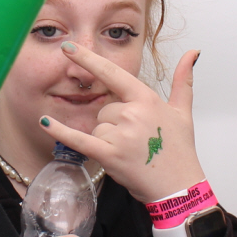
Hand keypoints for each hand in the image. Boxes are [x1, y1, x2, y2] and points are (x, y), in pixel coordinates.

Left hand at [40, 46, 205, 203]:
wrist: (179, 188)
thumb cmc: (179, 150)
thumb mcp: (183, 111)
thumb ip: (183, 80)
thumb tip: (192, 53)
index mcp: (147, 99)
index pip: (113, 74)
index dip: (88, 59)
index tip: (68, 48)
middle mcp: (133, 113)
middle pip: (104, 108)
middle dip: (113, 123)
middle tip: (135, 141)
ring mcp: (121, 134)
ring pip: (97, 126)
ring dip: (107, 139)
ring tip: (130, 152)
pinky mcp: (110, 154)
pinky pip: (79, 139)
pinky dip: (60, 132)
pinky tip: (44, 122)